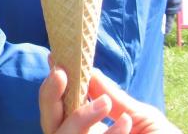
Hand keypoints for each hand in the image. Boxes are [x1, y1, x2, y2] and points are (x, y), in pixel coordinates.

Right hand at [40, 66, 179, 133]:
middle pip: (49, 121)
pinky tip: (127, 125)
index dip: (53, 86)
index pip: (59, 107)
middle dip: (50, 96)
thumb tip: (86, 67)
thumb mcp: (139, 116)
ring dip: (79, 116)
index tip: (55, 59)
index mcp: (88, 129)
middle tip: (61, 74)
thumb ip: (110, 95)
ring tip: (106, 104)